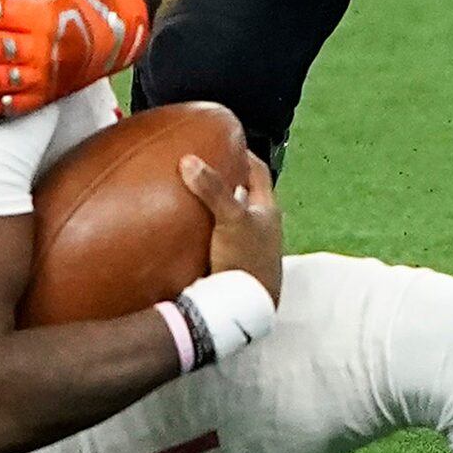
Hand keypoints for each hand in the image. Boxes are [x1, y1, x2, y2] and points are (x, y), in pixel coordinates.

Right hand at [181, 149, 282, 304]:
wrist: (244, 310)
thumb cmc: (247, 262)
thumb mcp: (231, 220)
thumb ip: (213, 190)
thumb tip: (190, 160)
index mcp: (267, 211)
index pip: (258, 171)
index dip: (242, 154)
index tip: (223, 142)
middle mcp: (261, 227)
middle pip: (242, 194)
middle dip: (223, 180)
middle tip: (199, 167)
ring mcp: (247, 247)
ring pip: (229, 217)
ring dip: (212, 207)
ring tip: (186, 195)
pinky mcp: (232, 265)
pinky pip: (217, 239)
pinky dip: (203, 230)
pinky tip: (185, 230)